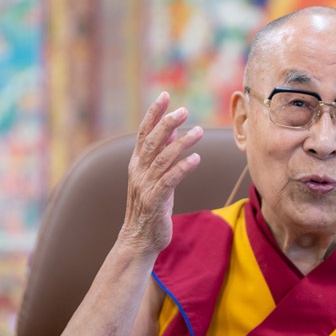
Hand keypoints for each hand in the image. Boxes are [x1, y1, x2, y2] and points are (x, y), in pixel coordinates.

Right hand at [120, 91, 202, 252]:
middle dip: (167, 123)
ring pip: (162, 159)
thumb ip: (162, 154)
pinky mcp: (155, 201)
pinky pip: (169, 181)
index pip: (144, 133)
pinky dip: (182, 168)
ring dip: (181, 144)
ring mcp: (145, 187)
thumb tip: (173, 129)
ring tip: (198, 132)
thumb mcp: (156, 176)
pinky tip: (196, 159)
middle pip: (152, 142)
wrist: (139, 239)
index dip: (154, 114)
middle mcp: (138, 172)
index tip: (165, 96)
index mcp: (137, 164)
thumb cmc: (151, 206)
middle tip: (184, 110)